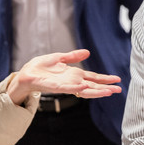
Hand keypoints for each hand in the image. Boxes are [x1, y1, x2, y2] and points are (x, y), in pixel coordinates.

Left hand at [7, 49, 121, 103]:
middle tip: (119, 90)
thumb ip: (73, 56)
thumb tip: (87, 52)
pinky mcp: (54, 87)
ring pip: (83, 90)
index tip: (117, 80)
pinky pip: (67, 88)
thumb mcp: (59, 58)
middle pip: (92, 86)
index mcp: (74, 75)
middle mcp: (71, 81)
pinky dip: (76, 88)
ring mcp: (64, 85)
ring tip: (108, 92)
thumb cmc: (40, 67)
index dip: (105, 79)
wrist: (25, 74)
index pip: (93, 77)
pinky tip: (84, 87)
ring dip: (95, 91)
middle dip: (105, 88)